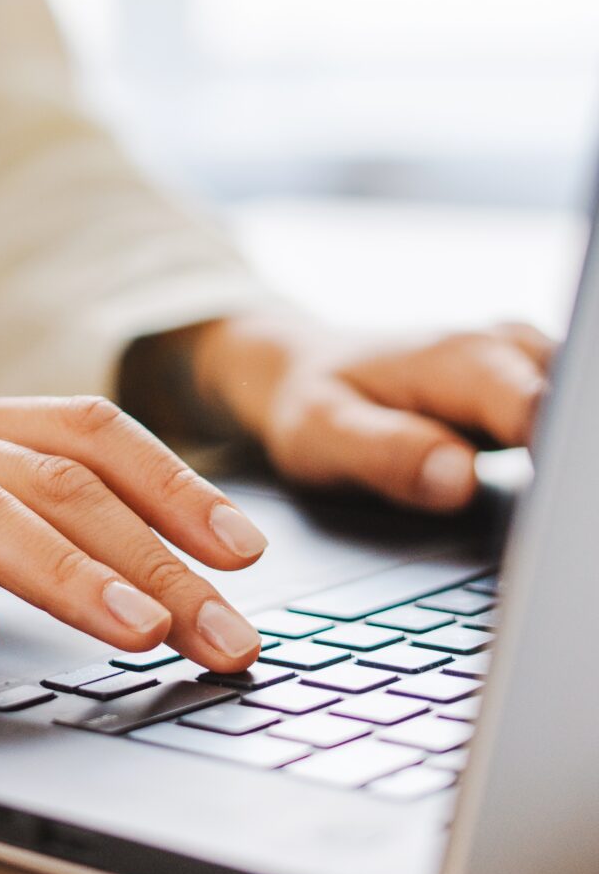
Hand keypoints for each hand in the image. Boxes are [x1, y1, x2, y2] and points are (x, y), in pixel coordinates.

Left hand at [179, 310, 553, 510]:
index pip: (541, 408)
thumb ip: (389, 454)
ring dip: (576, 458)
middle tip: (568, 522)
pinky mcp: (530, 388)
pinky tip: (568, 497)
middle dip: (576, 465)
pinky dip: (572, 453)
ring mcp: (523, 365)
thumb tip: (459, 479)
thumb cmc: (313, 400)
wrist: (303, 366)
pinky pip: (570, 414)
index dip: (560, 457)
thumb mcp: (323, 433)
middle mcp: (505, 351)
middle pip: (576, 406)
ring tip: (569, 517)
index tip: (566, 507)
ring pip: (578, 407)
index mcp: (460, 361)